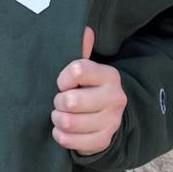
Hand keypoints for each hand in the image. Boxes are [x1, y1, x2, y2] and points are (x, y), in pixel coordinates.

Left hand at [51, 26, 127, 156]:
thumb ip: (83, 50)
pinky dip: (61, 135)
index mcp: (110, 75)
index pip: (77, 71)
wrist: (109, 117)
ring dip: (58, 118)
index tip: (61, 82)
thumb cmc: (90, 87)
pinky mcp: (103, 141)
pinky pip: (71, 141)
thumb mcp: (88, 68)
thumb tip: (86, 30)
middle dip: (58, 101)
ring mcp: (111, 122)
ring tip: (59, 114)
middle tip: (59, 100)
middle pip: (70, 100)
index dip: (63, 78)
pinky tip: (62, 129)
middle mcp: (115, 98)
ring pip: (69, 122)